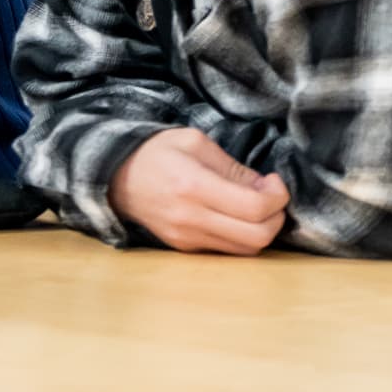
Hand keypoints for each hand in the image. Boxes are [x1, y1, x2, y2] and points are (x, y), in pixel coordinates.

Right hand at [108, 127, 289, 254]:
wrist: (115, 177)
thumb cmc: (156, 152)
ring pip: (247, 249)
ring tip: (255, 206)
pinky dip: (242, 235)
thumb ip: (233, 167)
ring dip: (262, 229)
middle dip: (277, 217)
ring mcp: (186, 237)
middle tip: (270, 196)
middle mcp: (190, 218)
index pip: (254, 207)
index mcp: (193, 186)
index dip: (277, 196)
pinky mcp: (185, 247)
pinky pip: (228, 249)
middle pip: (257, 236)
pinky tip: (235, 215)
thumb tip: (266, 188)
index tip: (274, 181)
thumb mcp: (195, 142)